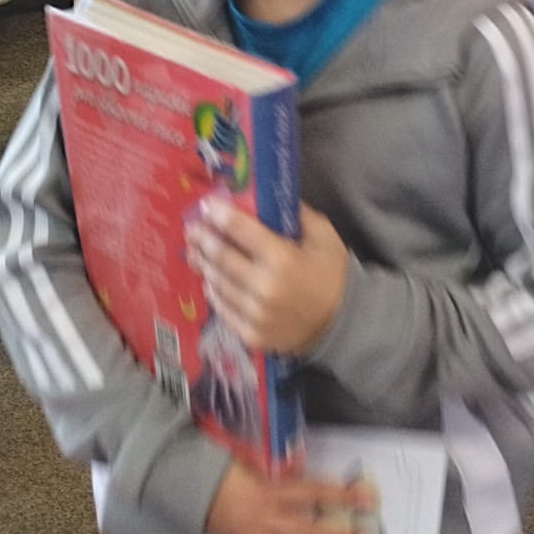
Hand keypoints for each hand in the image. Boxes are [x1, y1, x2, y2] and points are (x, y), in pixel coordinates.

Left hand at [186, 200, 348, 354]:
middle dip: (202, 239)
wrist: (342, 324)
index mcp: (282, 259)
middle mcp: (263, 287)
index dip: (218, 215)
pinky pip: (222, 309)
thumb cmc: (332, 275)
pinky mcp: (250, 335)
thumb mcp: (324, 236)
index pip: (240, 231)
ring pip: (216, 284)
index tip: (205, 205)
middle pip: (220, 258)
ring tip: (196, 253)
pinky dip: (214, 292)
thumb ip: (298, 215)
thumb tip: (268, 198)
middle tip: (191, 230)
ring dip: (203, 265)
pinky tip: (212, 281)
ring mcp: (254, 315)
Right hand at [205, 460, 377, 533]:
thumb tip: (300, 455)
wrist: (189, 490)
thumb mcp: (251, 458)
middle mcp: (265, 516)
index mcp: (269, 488)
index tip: (365, 498)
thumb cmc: (223, 470)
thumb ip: (278, 463)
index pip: (312, 491)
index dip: (340, 494)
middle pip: (307, 527)